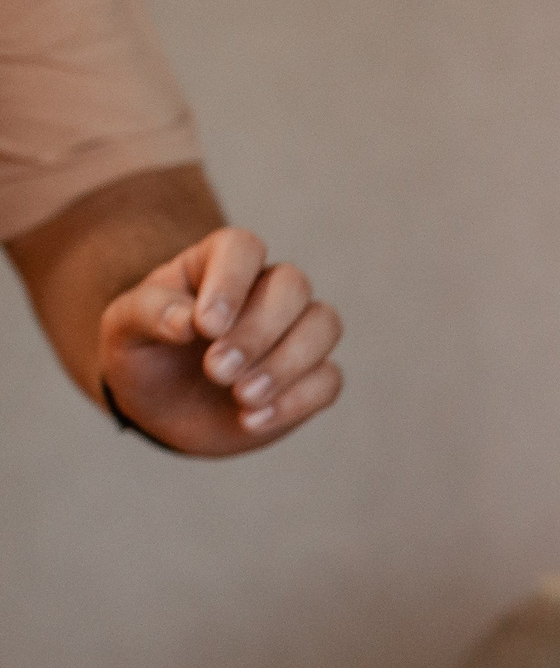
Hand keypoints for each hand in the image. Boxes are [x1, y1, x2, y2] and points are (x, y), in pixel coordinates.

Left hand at [97, 226, 341, 454]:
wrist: (161, 410)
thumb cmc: (143, 357)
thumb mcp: (122, 331)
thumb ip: (149, 313)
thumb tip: (187, 319)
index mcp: (218, 264)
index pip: (243, 247)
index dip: (232, 282)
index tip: (206, 328)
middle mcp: (266, 290)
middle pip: (293, 285)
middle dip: (258, 332)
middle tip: (216, 371)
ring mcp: (294, 333)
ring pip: (324, 326)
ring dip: (286, 364)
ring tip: (241, 397)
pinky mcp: (311, 376)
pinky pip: (328, 379)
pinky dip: (295, 401)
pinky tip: (251, 419)